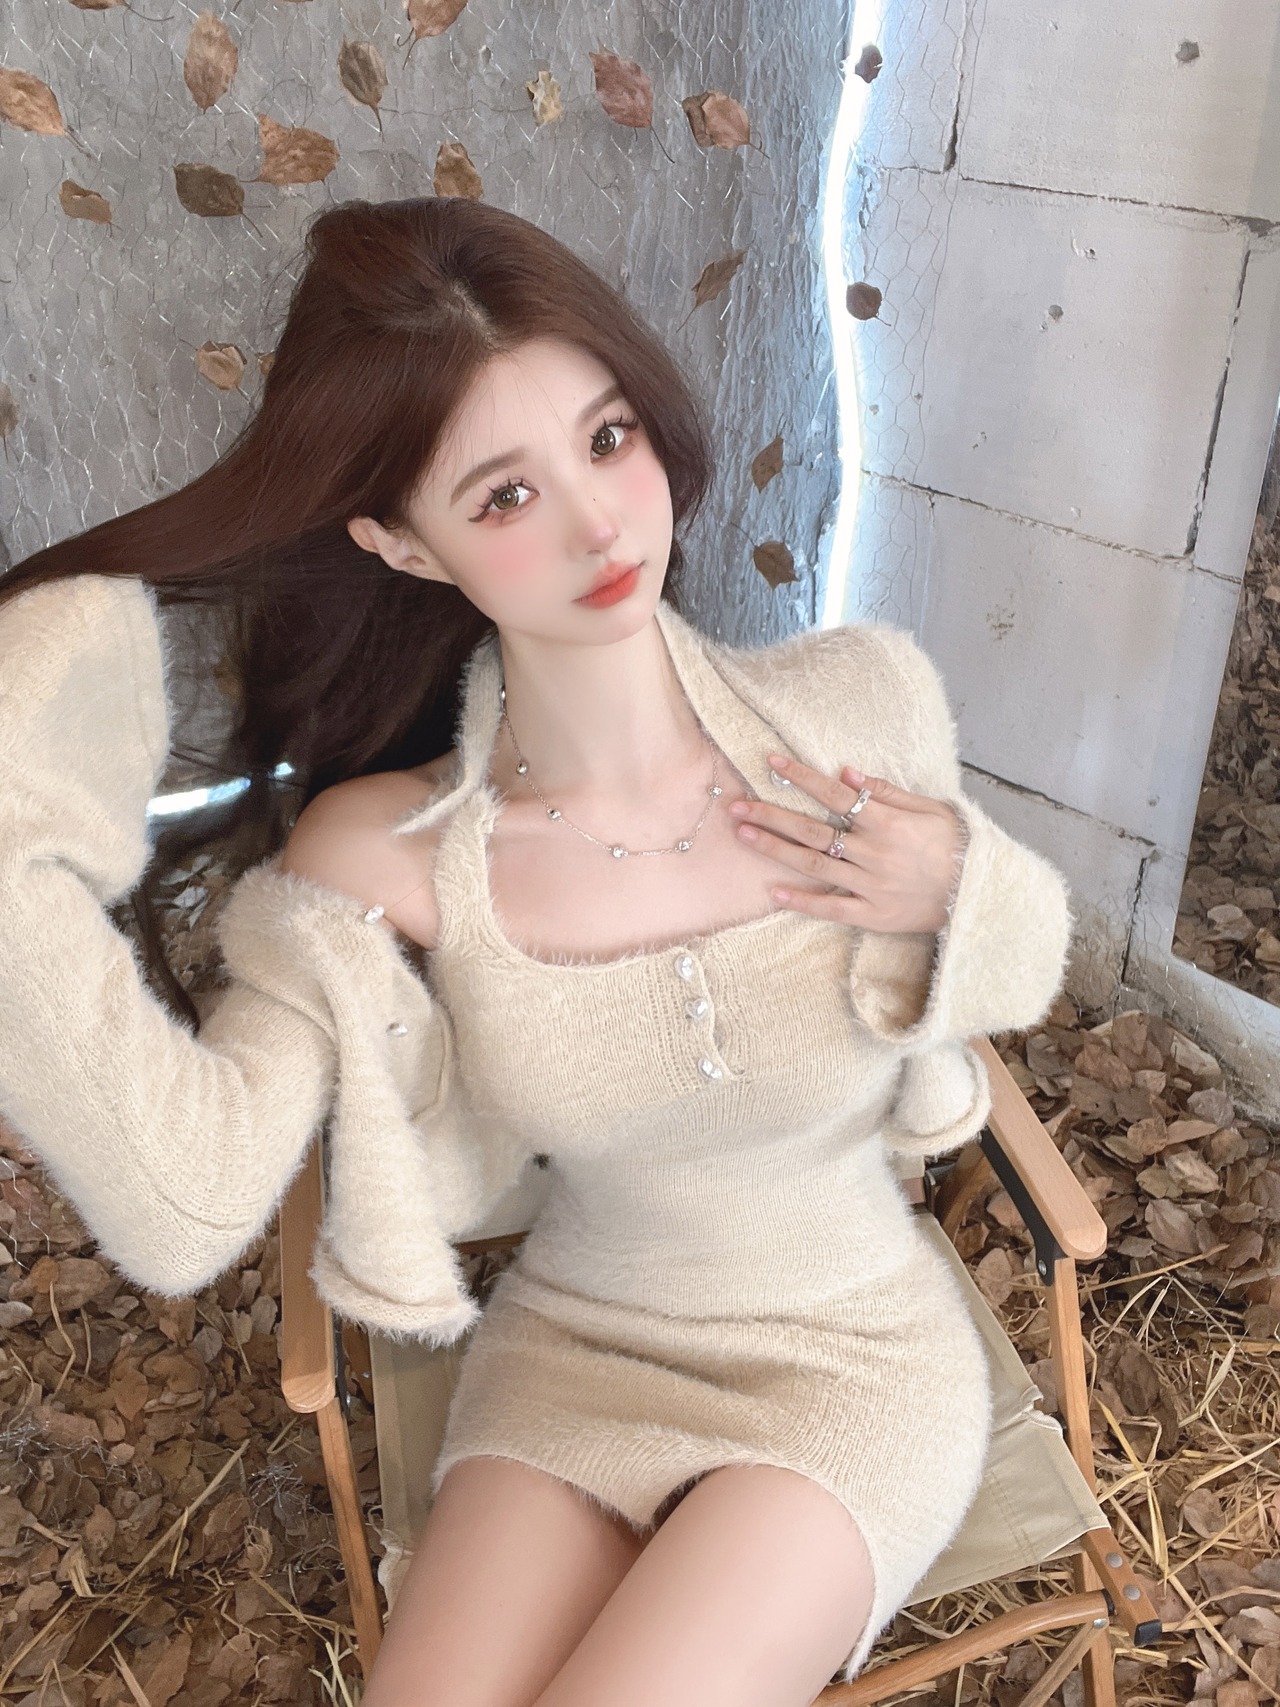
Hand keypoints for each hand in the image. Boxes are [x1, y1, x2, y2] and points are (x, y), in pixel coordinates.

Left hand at [729, 754, 966, 934]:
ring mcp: (870, 885)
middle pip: (811, 830)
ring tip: (744, 835)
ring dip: (776, 849)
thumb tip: (846, 773)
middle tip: (736, 807)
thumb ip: (887, 791)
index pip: (833, 794)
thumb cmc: (956, 844)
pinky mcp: (872, 914)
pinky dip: (802, 901)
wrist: (979, 893)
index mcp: (886, 822)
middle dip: (771, 816)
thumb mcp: (930, 808)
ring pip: (813, 865)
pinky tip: (774, 892)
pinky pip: (831, 908)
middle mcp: (872, 852)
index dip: (800, 777)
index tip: (770, 763)